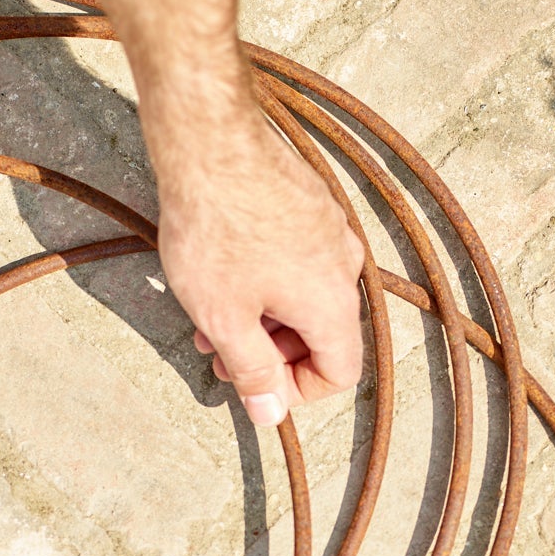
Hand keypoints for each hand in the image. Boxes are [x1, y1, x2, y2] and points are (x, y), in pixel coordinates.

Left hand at [161, 116, 364, 426]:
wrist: (210, 141)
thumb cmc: (217, 229)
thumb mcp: (226, 318)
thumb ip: (253, 372)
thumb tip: (271, 414)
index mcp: (333, 304)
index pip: (340, 372)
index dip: (297, 392)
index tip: (255, 386)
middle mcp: (344, 266)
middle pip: (322, 334)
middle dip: (272, 353)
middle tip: (221, 355)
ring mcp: (330, 229)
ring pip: (305, 294)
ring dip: (263, 317)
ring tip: (210, 315)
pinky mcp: (310, 201)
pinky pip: (299, 257)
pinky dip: (267, 278)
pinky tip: (222, 271)